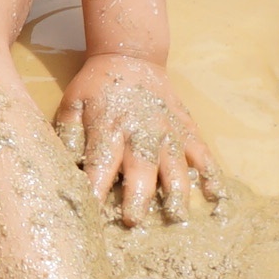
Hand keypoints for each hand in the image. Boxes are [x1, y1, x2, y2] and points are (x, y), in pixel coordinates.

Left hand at [56, 51, 216, 225]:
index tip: (93, 213)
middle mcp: (141, 132)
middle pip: (141, 169)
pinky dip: (211, 174)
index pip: (100, 164)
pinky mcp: (186, 128)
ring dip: (176, 193)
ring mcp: (168, 131)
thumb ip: (66, 135)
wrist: (131, 56)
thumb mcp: (72, 104)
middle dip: (138, 197)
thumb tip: (64, 169)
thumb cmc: (96, 86)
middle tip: (133, 222)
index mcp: (108, 127)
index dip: (96, 189)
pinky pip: (202, 153)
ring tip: (176, 217)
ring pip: (176, 166)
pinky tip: (215, 195)